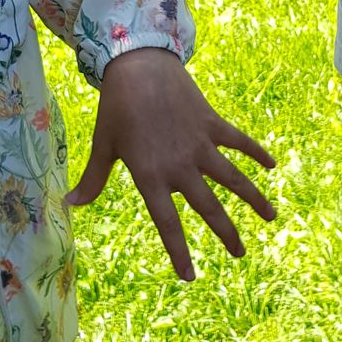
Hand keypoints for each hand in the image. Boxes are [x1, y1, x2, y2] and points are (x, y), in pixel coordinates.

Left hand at [65, 48, 274, 279]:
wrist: (138, 65)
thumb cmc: (116, 108)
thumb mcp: (104, 145)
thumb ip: (94, 180)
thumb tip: (70, 205)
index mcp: (151, 176)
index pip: (167, 223)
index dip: (179, 251)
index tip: (190, 277)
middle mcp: (180, 165)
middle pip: (209, 207)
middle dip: (227, 234)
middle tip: (240, 254)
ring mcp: (200, 144)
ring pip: (233, 178)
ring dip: (254, 199)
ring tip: (271, 218)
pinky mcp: (212, 123)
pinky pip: (239, 141)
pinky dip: (256, 152)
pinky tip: (272, 165)